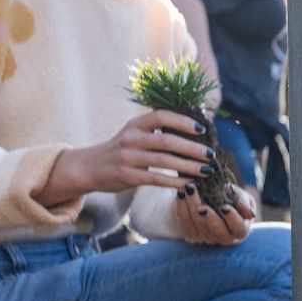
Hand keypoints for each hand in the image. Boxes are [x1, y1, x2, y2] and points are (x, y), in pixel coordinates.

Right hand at [41, 109, 214, 205]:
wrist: (89, 167)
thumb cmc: (121, 150)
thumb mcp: (134, 134)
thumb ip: (156, 131)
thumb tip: (193, 127)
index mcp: (135, 125)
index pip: (161, 116)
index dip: (182, 121)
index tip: (202, 129)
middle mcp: (131, 138)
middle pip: (167, 140)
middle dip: (192, 148)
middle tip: (211, 154)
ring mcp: (128, 157)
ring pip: (164, 161)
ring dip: (189, 166)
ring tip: (206, 170)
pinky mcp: (127, 176)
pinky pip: (156, 178)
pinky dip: (175, 181)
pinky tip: (189, 184)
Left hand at [171, 183, 254, 245]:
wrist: (210, 196)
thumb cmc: (230, 197)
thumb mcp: (240, 197)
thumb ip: (244, 204)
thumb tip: (250, 214)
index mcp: (240, 230)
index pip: (239, 229)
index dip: (232, 219)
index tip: (224, 206)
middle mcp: (224, 237)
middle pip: (218, 233)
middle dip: (209, 219)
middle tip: (202, 206)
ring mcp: (207, 237)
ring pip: (199, 225)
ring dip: (193, 206)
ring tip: (190, 189)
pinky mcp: (191, 232)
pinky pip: (186, 222)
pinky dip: (182, 207)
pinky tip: (180, 193)